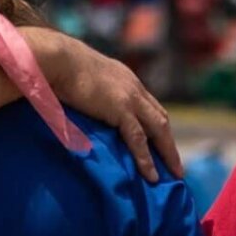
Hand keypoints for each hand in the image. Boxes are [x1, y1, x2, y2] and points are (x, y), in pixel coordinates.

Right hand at [27, 29, 181, 181]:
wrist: (59, 60)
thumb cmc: (62, 67)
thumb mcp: (85, 77)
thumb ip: (93, 91)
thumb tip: (85, 104)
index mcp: (126, 80)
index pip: (150, 106)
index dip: (158, 126)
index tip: (163, 144)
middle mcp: (134, 88)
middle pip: (161, 119)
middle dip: (169, 143)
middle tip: (176, 165)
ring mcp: (130, 98)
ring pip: (158, 129)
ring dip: (167, 153)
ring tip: (175, 174)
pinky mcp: (121, 109)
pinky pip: (138, 138)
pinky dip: (146, 158)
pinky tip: (152, 175)